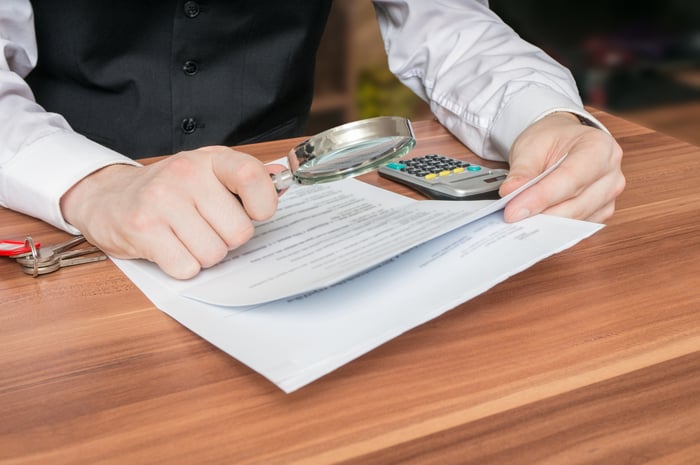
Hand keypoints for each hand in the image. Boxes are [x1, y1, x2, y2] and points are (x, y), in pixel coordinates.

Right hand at [60, 146, 284, 278]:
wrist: (108, 197)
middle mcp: (186, 175)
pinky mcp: (142, 229)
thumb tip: (282, 180)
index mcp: (210, 159)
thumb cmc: (169, 190)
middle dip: (227, 239)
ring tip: (185, 237)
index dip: (264, 205)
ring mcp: (162, 201)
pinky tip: (169, 247)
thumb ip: (245, 179)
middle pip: (239, 232)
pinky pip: (186, 268)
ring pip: (214, 254)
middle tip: (206, 228)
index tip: (255, 213)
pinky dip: (182, 266)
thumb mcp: (208, 172)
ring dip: (203, 255)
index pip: (253, 177)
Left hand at [498, 112, 624, 222]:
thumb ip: (522, 171)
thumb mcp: (531, 145)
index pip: (570, 179)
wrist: (564, 141)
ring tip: (520, 221)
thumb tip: (511, 193)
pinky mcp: (601, 211)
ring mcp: (609, 195)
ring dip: (546, 224)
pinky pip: (577, 227)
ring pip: (576, 219)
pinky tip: (535, 223)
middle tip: (511, 218)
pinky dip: (554, 228)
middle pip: (575, 205)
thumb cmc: (552, 139)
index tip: (514, 211)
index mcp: (599, 147)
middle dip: (540, 215)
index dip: (540, 198)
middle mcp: (610, 173)